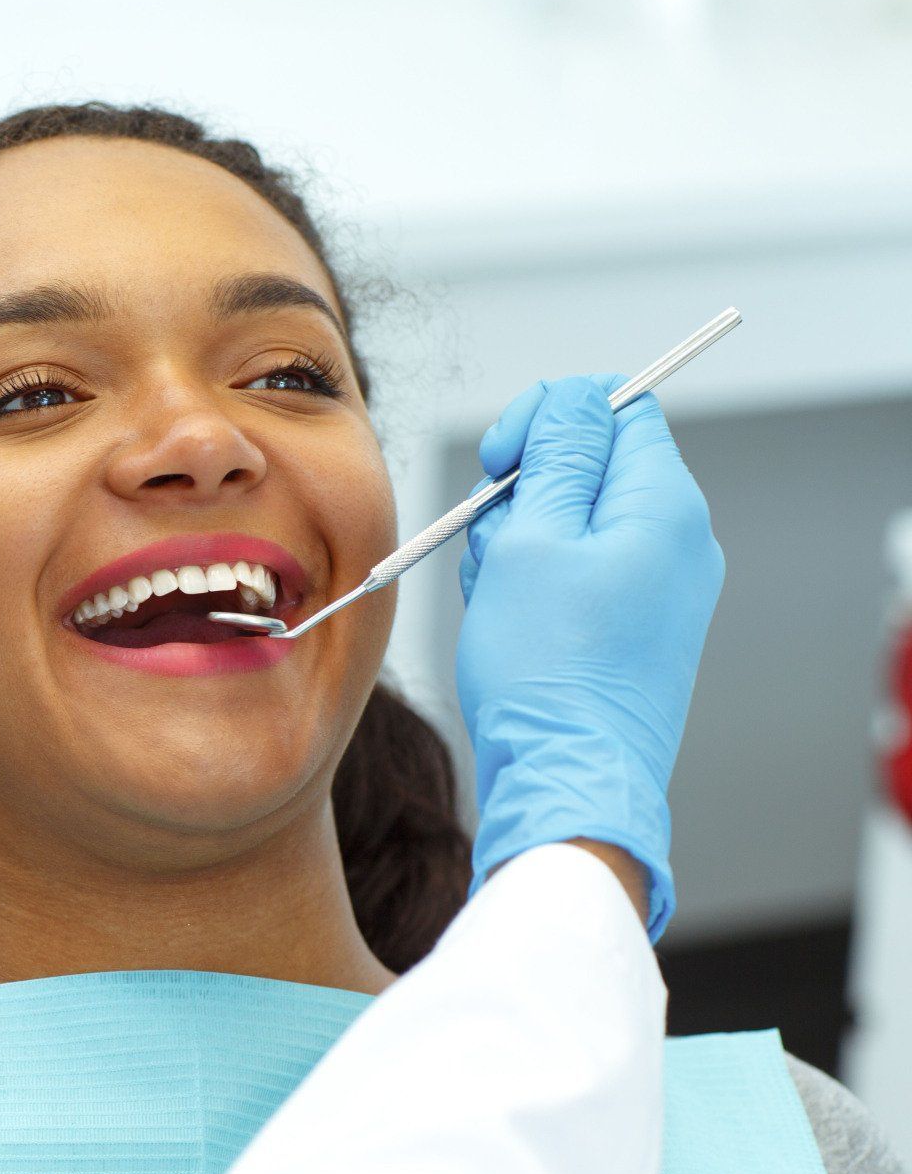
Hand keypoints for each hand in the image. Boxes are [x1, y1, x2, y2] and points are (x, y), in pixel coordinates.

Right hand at [457, 375, 723, 940]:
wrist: (566, 778)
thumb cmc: (547, 671)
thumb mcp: (534, 540)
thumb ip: (558, 455)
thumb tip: (578, 396)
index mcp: (665, 507)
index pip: (615, 407)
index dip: (547, 418)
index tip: (499, 460)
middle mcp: (678, 541)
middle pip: (588, 466)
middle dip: (523, 491)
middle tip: (494, 545)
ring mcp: (660, 587)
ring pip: (572, 521)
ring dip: (519, 542)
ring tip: (499, 596)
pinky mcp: (636, 625)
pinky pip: (578, 572)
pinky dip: (534, 582)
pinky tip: (511, 621)